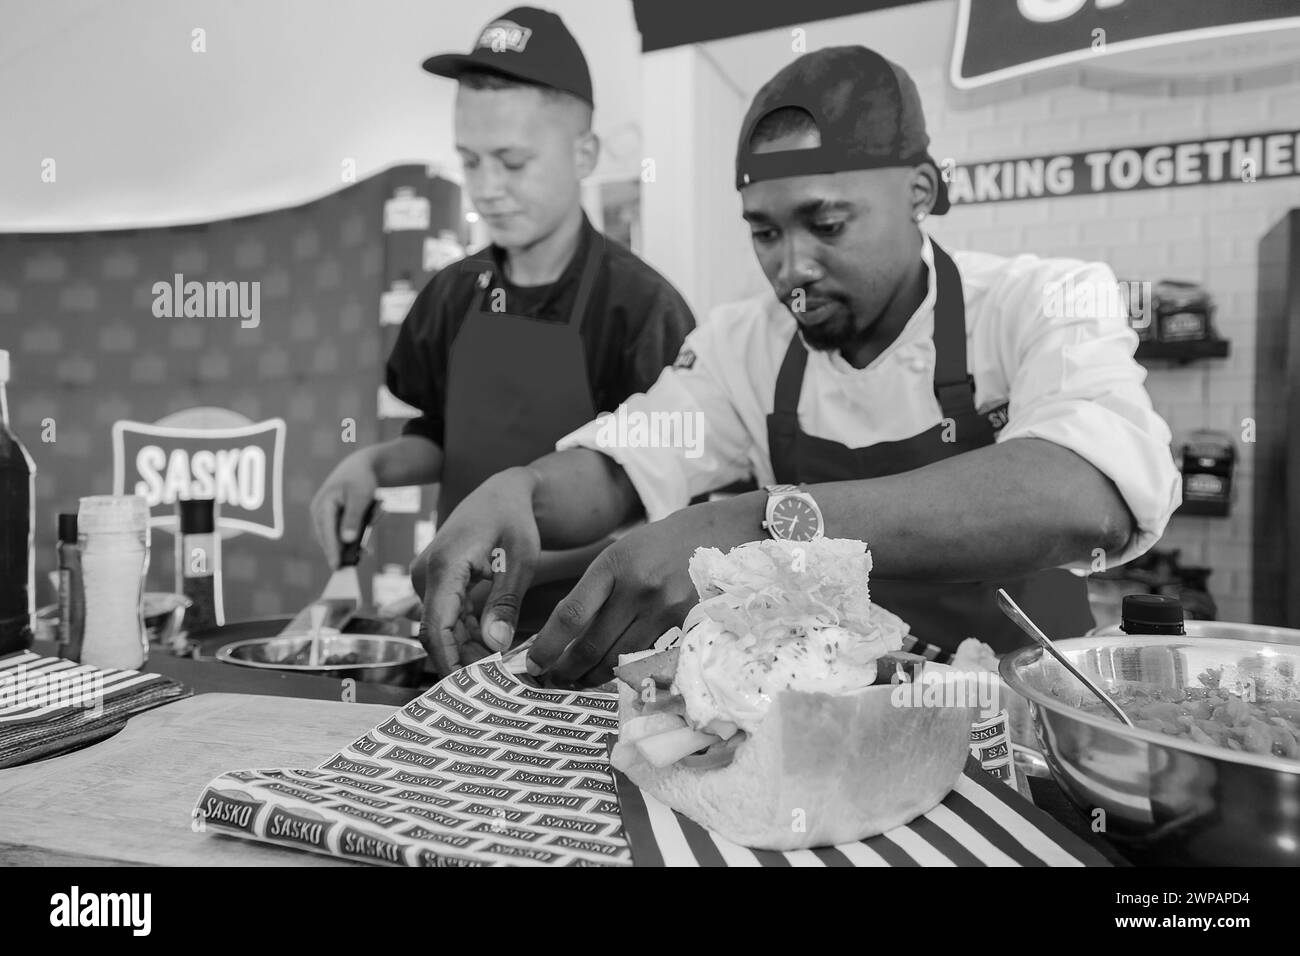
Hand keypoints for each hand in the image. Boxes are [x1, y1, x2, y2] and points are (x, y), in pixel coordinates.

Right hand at [310, 449, 378, 568]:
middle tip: (354, 565)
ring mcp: (324, 515)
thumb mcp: (361, 497)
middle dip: (342, 552)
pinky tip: (364, 545)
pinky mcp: (331, 517)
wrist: (361, 466)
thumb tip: (347, 540)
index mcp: (323, 505)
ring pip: (335, 537)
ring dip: (350, 544)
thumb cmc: (361, 479)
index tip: (337, 567)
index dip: (332, 551)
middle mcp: (319, 511)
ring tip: (365, 552)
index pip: (327, 533)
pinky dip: (352, 537)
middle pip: (329, 539)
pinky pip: (340, 532)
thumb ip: (354, 518)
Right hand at [409, 468, 540, 675]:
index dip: (450, 663)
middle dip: (463, 663)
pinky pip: (448, 618)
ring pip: (442, 629)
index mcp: (444, 567)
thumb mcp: (520, 560)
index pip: (436, 627)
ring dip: (467, 652)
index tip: (471, 691)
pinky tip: (492, 655)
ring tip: (499, 676)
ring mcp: (428, 579)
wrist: (501, 493)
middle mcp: (426, 575)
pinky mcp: (438, 584)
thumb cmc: (514, 519)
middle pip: (437, 633)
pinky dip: (468, 636)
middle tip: (496, 690)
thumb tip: (496, 647)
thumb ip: (505, 603)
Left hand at [527, 495, 761, 686]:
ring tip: (580, 679)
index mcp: (614, 564)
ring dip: (593, 676)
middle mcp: (639, 588)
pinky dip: (627, 670)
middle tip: (552, 680)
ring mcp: (665, 610)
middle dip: (566, 670)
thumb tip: (561, 636)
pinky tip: (615, 673)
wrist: (720, 532)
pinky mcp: (686, 626)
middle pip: (591, 646)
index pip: (571, 615)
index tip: (532, 664)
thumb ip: (595, 591)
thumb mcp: (621, 554)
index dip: (547, 646)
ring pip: (619, 660)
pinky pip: (647, 659)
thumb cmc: (661, 545)